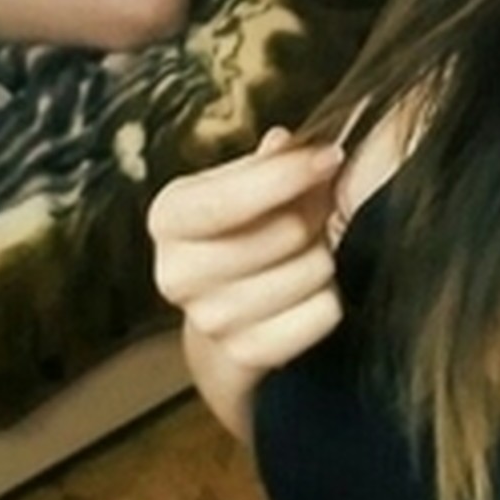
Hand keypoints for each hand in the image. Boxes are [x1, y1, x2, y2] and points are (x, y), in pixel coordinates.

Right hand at [149, 127, 347, 378]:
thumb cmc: (239, 235)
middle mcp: (177, 273)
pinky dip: (328, 301)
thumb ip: (270, 163)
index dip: (287, 175)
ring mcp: (209, 320)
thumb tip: (287, 143)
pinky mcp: (245, 355)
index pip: (229, 199)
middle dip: (314, 215)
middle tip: (317, 212)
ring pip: (311, 273)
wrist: (223, 316)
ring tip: (305, 255)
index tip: (330, 156)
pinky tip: (306, 295)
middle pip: (284, 233)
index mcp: (170, 217)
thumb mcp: (243, 189)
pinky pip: (323, 315)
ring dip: (323, 260)